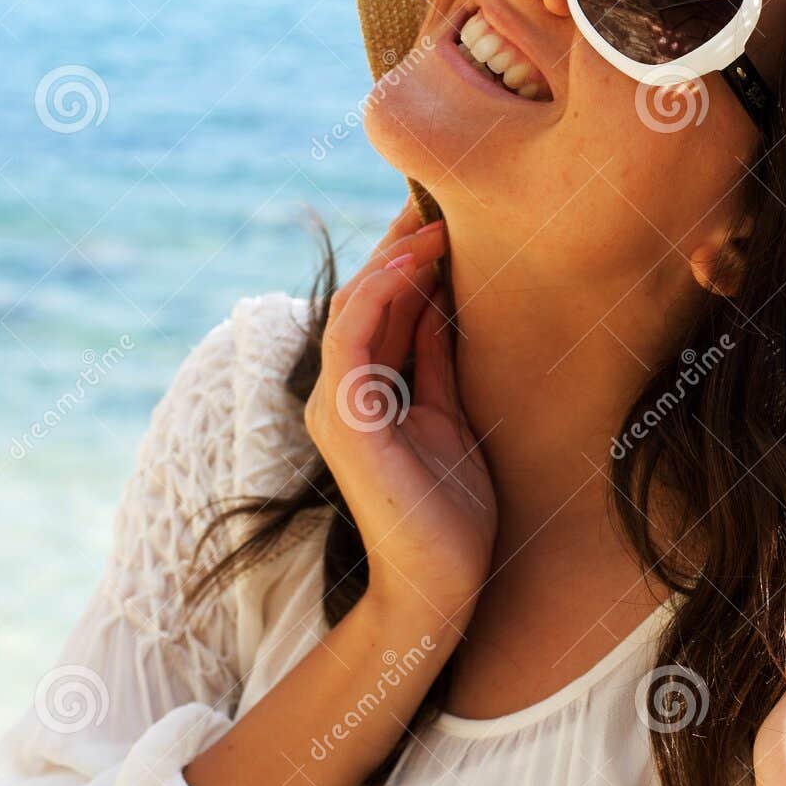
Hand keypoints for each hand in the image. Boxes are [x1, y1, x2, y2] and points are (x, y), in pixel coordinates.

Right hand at [306, 199, 495, 633]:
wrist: (444, 585)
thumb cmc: (451, 511)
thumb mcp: (450, 415)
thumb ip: (436, 359)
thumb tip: (444, 298)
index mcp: (362, 393)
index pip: (379, 309)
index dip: (408, 260)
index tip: (447, 218)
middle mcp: (338, 393)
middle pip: (363, 297)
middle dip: (401, 246)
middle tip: (442, 200)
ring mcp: (334, 405)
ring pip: (352, 306)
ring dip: (394, 258)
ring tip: (438, 221)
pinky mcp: (343, 420)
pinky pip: (352, 337)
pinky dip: (383, 292)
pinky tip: (419, 262)